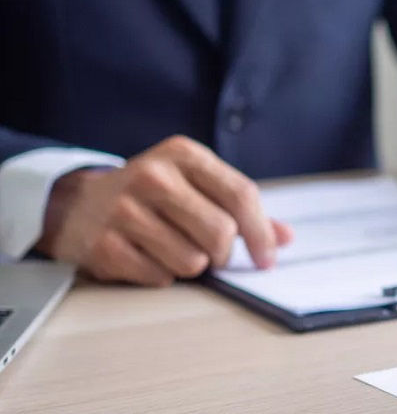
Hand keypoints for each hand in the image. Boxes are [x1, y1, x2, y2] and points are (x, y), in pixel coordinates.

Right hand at [35, 136, 292, 285]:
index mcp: (183, 155)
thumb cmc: (151, 196)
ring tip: (172, 248)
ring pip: (192, 261)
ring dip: (191, 266)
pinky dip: (161, 275)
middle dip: (223, 253)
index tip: (268, 258)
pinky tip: (146, 256)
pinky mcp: (104, 244)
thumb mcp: (194, 185)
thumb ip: (240, 209)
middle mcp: (153, 176)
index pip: (241, 195)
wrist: (76, 203)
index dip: (261, 232)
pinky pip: (160, 277)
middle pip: (220, 232)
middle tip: (212, 254)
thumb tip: (285, 237)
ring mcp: (125, 209)